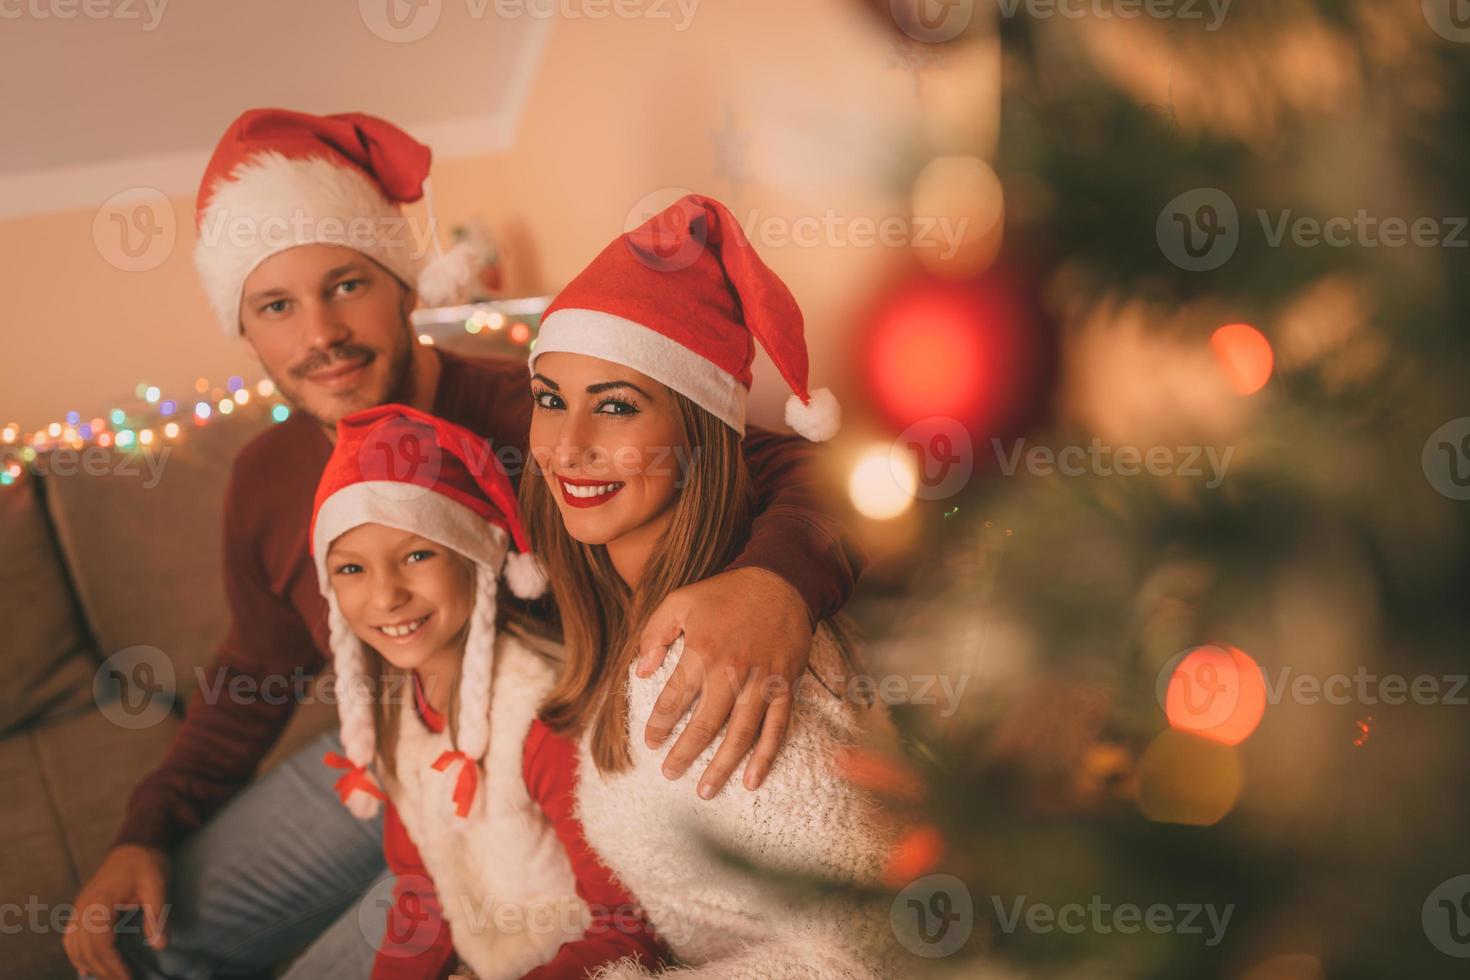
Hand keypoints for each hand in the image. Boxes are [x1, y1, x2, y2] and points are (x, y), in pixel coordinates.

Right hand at [63, 844, 169, 979]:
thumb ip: (156, 917)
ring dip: (89, 965)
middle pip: (85, 949)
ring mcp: (79, 908)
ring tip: (110, 978)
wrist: (135, 843)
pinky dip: (76, 955)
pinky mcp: (81, 908)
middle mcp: (83, 907)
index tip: (129, 978)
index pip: (100, 944)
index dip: (113, 965)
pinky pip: (70, 937)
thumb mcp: (158, 887)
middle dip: (104, 970)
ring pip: (74, 946)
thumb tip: (160, 946)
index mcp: (100, 903)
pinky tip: (87, 969)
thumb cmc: (147, 863)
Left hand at [638, 566, 812, 796]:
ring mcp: (762, 683)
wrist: (781, 581)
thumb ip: (654, 635)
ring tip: (705, 791)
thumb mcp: (679, 601)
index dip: (659, 726)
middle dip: (684, 755)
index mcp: (701, 652)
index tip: (651, 743)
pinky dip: (765, 758)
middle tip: (670, 774)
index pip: (672, 701)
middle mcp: (731, 673)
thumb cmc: (726, 593)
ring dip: (721, 767)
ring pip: (739, 736)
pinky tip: (752, 781)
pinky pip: (776, 730)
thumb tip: (641, 671)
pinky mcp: (786, 688)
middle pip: (703, 726)